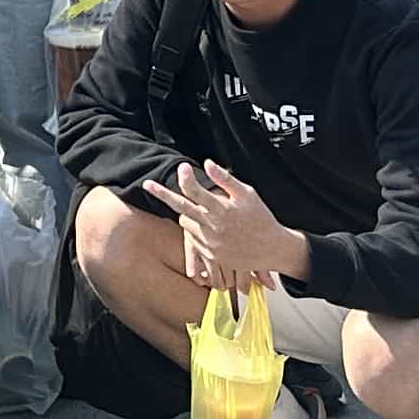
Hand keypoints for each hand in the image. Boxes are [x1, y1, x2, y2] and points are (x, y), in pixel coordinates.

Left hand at [164, 162, 298, 286]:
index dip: (184, 178)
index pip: (194, 191)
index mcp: (222, 210)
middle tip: (146, 184)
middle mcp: (213, 227)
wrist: (272, 250)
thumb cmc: (261, 218)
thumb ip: (225, 180)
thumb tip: (207, 163)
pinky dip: (196, 230)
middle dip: (162, 195)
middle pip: (180, 208)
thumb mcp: (248, 195)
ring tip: (205, 212)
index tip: (180, 167)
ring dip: (188, 214)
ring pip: (185, 223)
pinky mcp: (210, 255)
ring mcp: (210, 243)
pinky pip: (193, 239)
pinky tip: (211, 229)